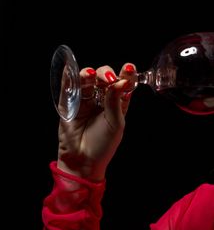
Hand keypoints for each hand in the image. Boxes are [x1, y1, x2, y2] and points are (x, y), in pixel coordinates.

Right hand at [57, 64, 134, 180]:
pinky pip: (68, 88)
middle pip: (103, 78)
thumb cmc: (103, 145)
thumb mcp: (116, 123)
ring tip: (91, 75)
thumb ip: (116, 102)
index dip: (126, 74)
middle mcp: (101, 99)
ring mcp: (84, 100)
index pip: (122, 84)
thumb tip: (120, 82)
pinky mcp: (68, 104)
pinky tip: (72, 72)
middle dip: (106, 74)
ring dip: (89, 75)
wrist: (83, 161)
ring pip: (86, 81)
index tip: (129, 68)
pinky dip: (70, 78)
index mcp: (117, 103)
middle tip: (109, 79)